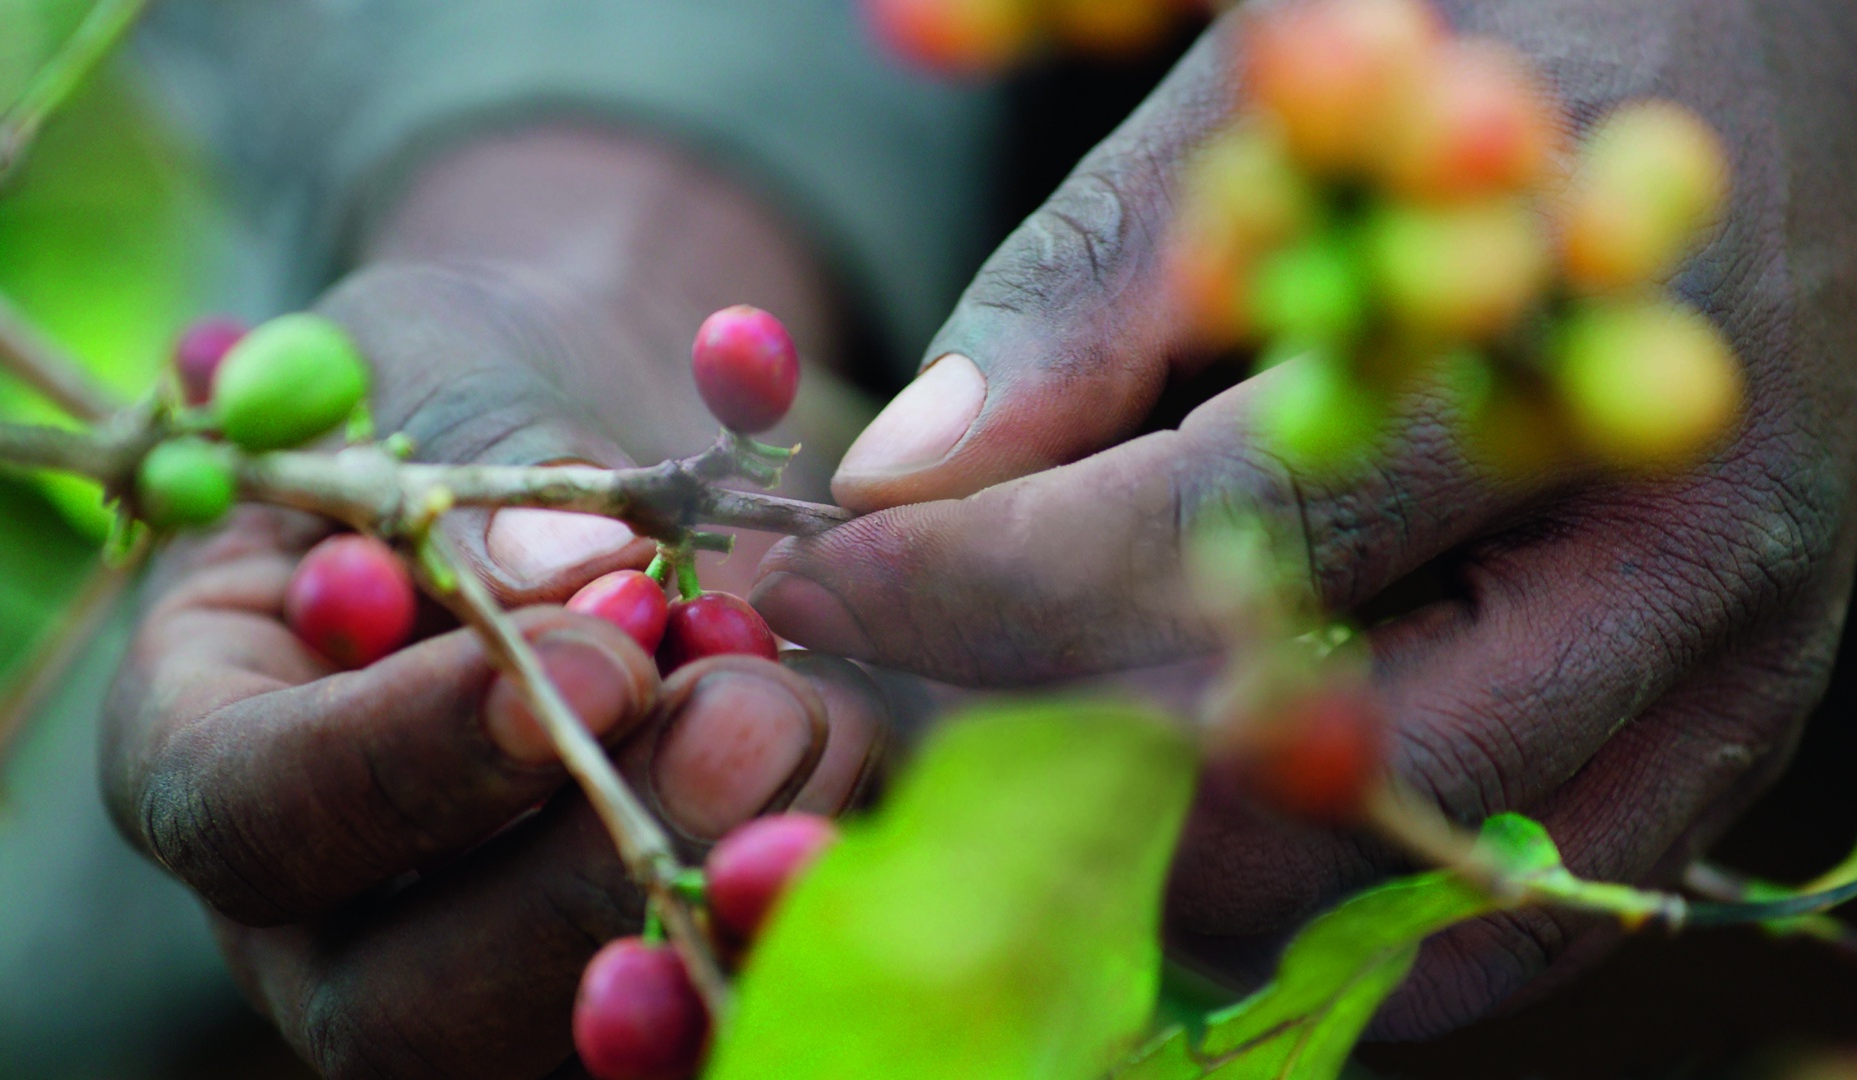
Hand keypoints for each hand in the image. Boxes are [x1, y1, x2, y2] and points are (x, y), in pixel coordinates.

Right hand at [102, 131, 889, 1078]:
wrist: (579, 442)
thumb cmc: (471, 392)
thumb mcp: (451, 371)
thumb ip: (489, 462)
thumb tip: (561, 573)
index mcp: (210, 738)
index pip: (255, 809)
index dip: (417, 760)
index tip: (602, 659)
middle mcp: (325, 902)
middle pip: (404, 1003)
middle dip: (589, 879)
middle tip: (748, 720)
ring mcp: (479, 965)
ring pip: (577, 1045)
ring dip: (722, 916)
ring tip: (822, 729)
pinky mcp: (627, 975)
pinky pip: (713, 1010)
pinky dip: (812, 921)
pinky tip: (875, 786)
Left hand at [754, 2, 1856, 1036]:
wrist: (1780, 40)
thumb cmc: (1502, 48)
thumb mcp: (1288, 98)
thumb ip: (1091, 288)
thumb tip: (898, 477)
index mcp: (1553, 353)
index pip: (1216, 536)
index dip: (978, 584)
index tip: (818, 588)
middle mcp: (1678, 539)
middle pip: (1310, 744)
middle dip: (1052, 744)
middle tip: (892, 705)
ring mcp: (1735, 656)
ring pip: (1414, 868)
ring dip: (1179, 863)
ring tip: (1012, 781)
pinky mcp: (1739, 722)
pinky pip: (1539, 910)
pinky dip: (1357, 933)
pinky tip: (1202, 878)